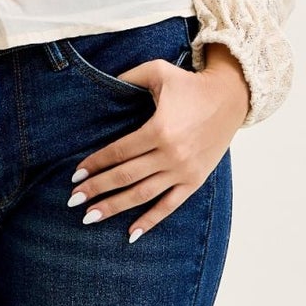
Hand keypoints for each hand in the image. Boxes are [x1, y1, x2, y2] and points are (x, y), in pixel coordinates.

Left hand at [66, 45, 248, 240]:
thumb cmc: (191, 84)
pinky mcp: (195, 180)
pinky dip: (150, 221)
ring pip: (143, 194)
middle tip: (73, 201)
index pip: (118, 152)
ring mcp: (184, 170)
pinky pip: (170, 205)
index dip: (95, 164)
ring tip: (90, 217)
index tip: (75, 175)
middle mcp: (171, 154)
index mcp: (160, 129)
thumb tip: (101, 84)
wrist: (232, 97)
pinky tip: (130, 234)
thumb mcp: (157, 71)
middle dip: (96, 189)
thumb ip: (128, 77)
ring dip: (115, 207)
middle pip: (125, 176)